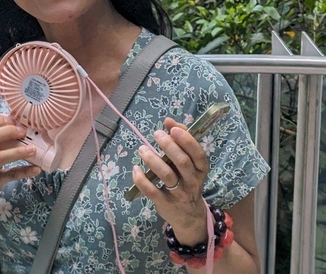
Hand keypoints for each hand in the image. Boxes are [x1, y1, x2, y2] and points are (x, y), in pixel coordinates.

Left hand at [131, 116, 210, 244]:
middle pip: (182, 162)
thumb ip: (181, 141)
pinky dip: (141, 178)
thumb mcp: (189, 164)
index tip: (173, 129)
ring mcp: (179, 193)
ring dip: (152, 159)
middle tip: (156, 134)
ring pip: (166, 175)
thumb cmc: (186, 181)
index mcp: (200, 170)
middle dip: (168, 146)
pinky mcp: (164, 203)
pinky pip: (152, 190)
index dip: (187, 140)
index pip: (198, 154)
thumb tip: (168, 121)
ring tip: (142, 149)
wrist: (188, 216)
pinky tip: (136, 168)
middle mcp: (192, 182)